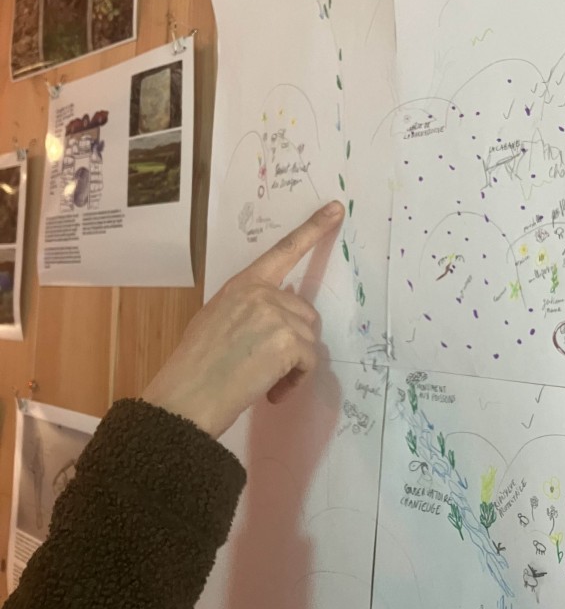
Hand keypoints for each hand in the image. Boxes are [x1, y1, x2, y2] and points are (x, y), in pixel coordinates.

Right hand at [142, 201, 344, 437]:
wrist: (185, 397)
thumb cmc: (194, 368)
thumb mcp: (216, 320)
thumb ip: (248, 308)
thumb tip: (277, 314)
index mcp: (242, 284)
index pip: (283, 251)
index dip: (313, 229)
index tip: (336, 210)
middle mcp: (261, 292)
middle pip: (304, 311)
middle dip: (294, 340)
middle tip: (267, 366)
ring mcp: (275, 314)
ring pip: (309, 338)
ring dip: (294, 364)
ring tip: (265, 381)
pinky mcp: (288, 341)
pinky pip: (309, 361)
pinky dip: (296, 381)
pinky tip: (272, 392)